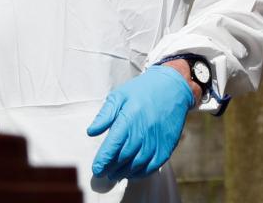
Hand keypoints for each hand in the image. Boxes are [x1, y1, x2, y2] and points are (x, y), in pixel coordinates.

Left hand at [85, 65, 196, 181]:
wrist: (171, 88)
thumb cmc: (141, 91)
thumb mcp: (119, 96)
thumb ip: (105, 115)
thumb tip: (91, 132)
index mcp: (129, 120)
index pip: (113, 146)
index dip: (103, 160)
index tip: (95, 169)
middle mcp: (143, 133)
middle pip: (123, 158)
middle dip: (110, 168)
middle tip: (101, 173)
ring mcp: (156, 142)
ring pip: (137, 164)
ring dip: (124, 172)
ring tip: (114, 174)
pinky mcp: (167, 147)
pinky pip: (152, 166)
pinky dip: (141, 173)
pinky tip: (132, 173)